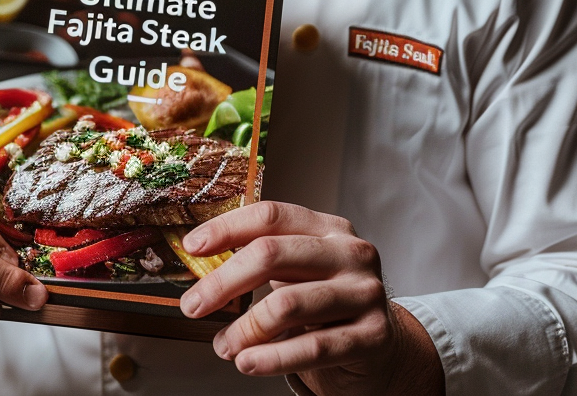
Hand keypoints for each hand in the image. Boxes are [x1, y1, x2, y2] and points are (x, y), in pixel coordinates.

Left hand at [178, 202, 443, 395]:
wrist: (384, 348)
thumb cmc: (329, 306)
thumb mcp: (301, 272)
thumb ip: (265, 263)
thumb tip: (202, 274)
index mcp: (327, 227)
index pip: (270, 215)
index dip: (227, 228)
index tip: (192, 247)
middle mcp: (349, 252)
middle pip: (271, 254)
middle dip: (223, 282)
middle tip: (193, 305)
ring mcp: (364, 291)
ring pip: (286, 304)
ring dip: (243, 328)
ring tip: (225, 345)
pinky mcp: (373, 334)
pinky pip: (312, 347)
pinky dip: (271, 358)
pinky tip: (248, 362)